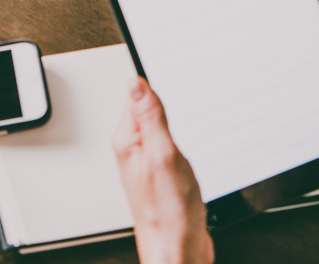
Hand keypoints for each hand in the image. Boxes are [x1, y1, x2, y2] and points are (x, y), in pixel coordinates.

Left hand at [113, 78, 214, 263]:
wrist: (178, 249)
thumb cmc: (169, 211)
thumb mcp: (163, 155)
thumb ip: (152, 118)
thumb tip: (136, 83)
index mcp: (129, 140)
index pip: (137, 97)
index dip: (156, 84)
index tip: (172, 72)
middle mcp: (135, 150)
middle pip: (149, 110)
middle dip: (167, 101)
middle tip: (186, 92)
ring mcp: (149, 163)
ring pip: (161, 128)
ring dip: (175, 121)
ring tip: (188, 112)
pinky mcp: (162, 175)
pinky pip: (170, 146)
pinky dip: (182, 140)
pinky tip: (190, 143)